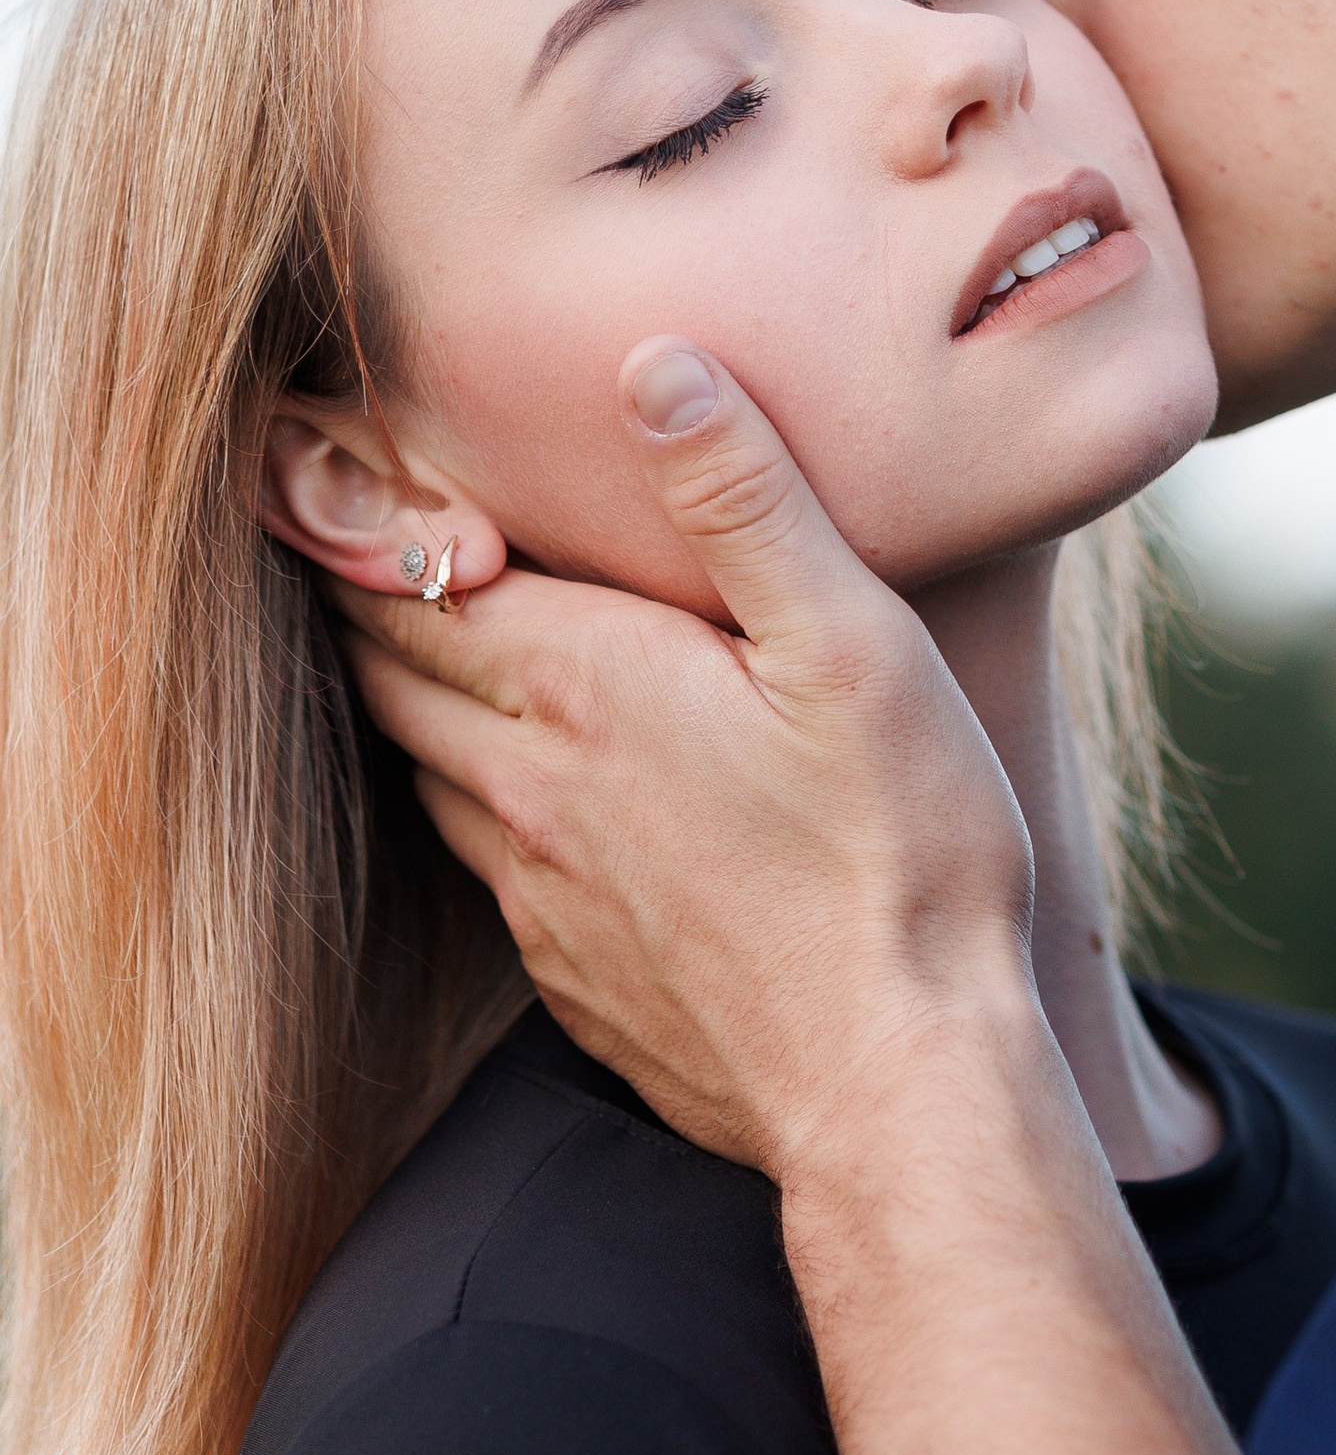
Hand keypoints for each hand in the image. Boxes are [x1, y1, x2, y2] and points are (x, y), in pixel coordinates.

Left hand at [338, 340, 1033, 1169]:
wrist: (898, 1089)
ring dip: (413, 706)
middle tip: (357, 537)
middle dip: (371, 597)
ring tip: (425, 653)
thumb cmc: (900, 859)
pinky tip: (525, 806)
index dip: (364, 514)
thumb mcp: (857, 649)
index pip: (417, 577)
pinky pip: (486, 873)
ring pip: (425, 772)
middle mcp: (528, 787)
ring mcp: (540, 896)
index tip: (317, 459)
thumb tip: (653, 365)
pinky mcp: (574, 981)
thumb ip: (746, 502)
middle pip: (392, 670)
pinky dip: (478, 813)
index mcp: (584, 686)